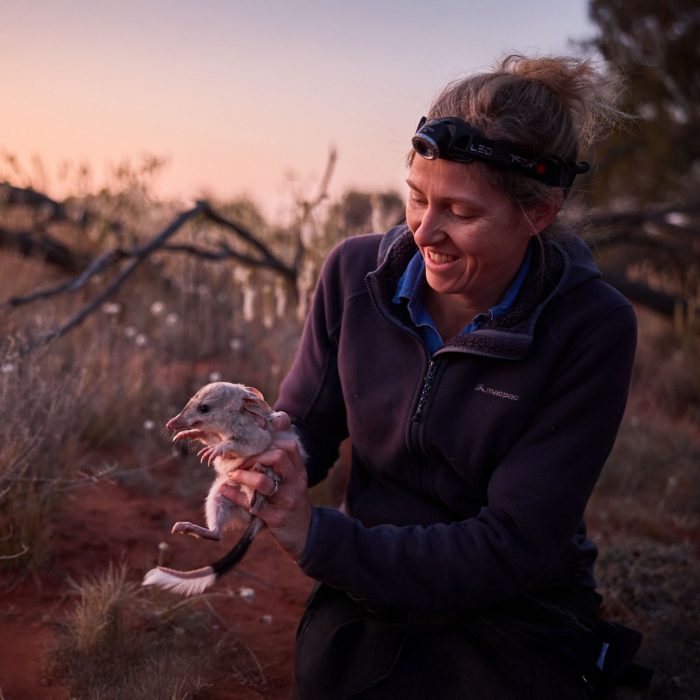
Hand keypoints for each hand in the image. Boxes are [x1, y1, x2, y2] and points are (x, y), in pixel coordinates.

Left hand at [219, 437, 311, 560]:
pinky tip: (224, 489)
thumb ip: (281, 468)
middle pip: (278, 457)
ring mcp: (286, 500)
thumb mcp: (294, 483)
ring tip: (232, 474)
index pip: (289, 447)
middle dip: (254, 456)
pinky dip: (235, 495)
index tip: (253, 447)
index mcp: (299, 472)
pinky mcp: (275, 517)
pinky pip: (252, 503)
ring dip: (243, 475)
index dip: (270, 442)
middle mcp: (295, 483)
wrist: (304, 534)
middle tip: (240, 461)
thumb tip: (254, 451)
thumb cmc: (292, 504)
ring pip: (263, 481)